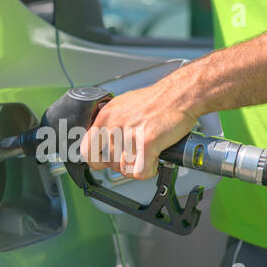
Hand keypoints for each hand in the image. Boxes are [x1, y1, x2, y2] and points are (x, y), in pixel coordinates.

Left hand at [80, 69, 199, 179]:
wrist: (180, 94)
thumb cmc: (156, 100)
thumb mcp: (123, 106)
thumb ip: (110, 123)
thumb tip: (103, 140)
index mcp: (105, 117)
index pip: (87, 150)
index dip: (97, 160)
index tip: (105, 161)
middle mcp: (114, 125)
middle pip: (109, 163)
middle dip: (123, 164)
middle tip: (135, 156)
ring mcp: (129, 134)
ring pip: (124, 169)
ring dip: (136, 167)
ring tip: (146, 156)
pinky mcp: (146, 142)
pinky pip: (140, 172)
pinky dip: (148, 171)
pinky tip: (153, 161)